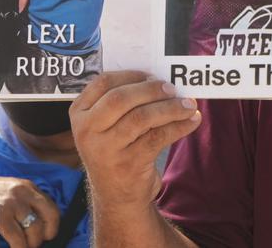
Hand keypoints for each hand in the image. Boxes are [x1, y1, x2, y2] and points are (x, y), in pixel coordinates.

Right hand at [0, 174, 59, 247]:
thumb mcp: (10, 192)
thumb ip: (25, 201)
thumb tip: (38, 220)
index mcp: (28, 186)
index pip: (52, 206)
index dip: (53, 224)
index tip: (47, 234)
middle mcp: (24, 192)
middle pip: (50, 216)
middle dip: (47, 233)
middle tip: (38, 243)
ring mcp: (12, 204)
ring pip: (35, 229)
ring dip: (32, 243)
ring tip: (24, 247)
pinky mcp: (0, 216)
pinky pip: (18, 238)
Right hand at [70, 71, 200, 210]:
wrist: (117, 195)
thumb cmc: (117, 149)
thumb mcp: (107, 126)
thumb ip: (123, 102)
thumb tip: (162, 79)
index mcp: (79, 113)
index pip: (103, 82)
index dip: (132, 75)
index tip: (153, 75)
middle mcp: (87, 131)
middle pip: (121, 98)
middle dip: (151, 89)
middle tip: (173, 89)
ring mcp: (105, 149)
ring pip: (141, 117)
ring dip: (170, 108)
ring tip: (189, 105)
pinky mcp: (127, 164)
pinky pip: (158, 137)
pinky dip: (179, 126)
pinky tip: (192, 121)